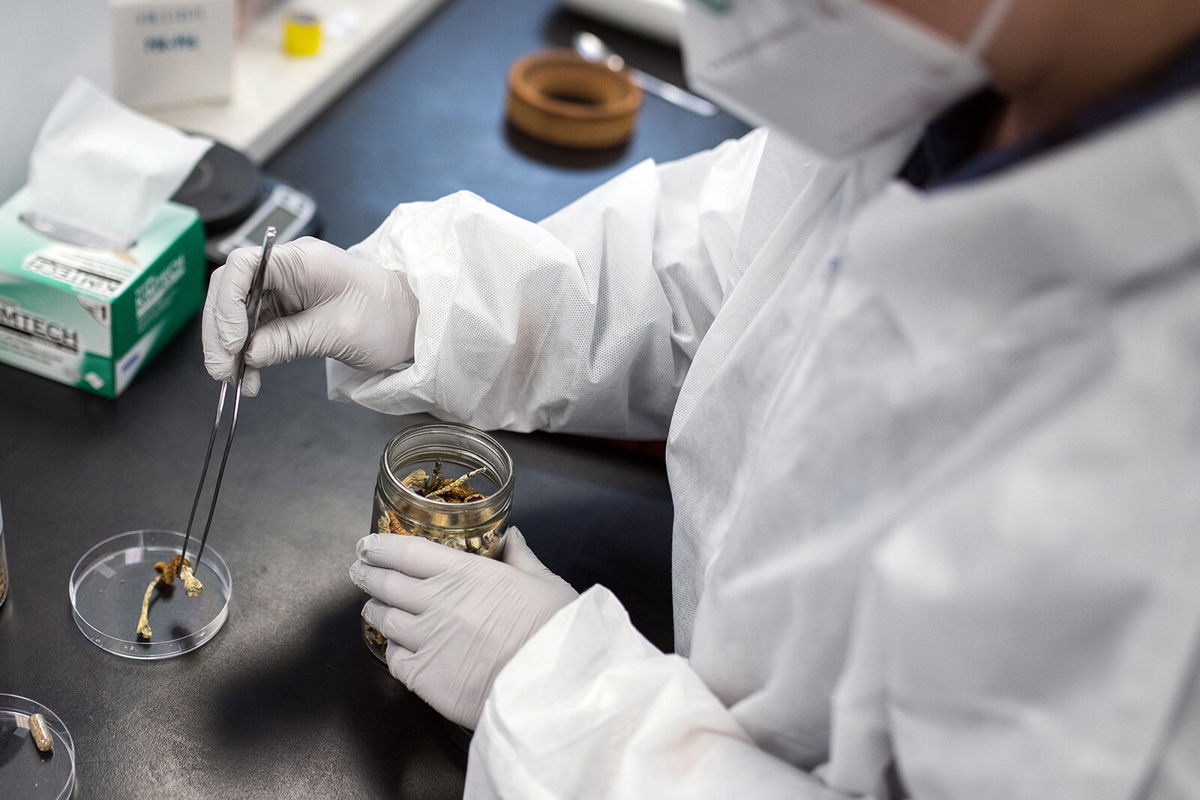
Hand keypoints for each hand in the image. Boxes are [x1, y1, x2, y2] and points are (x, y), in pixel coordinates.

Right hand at [202, 237, 417, 395]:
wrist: (412, 324)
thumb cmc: (387, 318)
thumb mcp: (338, 332)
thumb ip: (289, 340)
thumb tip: (247, 354)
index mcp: (301, 260)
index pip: (243, 266)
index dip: (227, 302)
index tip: (233, 341)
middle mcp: (287, 270)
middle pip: (232, 292)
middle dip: (221, 332)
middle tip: (222, 370)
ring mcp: (285, 290)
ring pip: (239, 314)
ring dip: (231, 348)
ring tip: (234, 380)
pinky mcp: (288, 312)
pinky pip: (256, 330)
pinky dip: (249, 355)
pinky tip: (250, 379)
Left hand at [349, 527, 578, 728]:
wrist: (551, 685)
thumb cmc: (554, 630)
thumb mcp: (545, 583)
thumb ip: (521, 558)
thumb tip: (512, 537)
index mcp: (465, 574)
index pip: (408, 552)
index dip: (382, 546)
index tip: (368, 544)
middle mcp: (437, 602)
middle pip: (387, 583)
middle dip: (368, 574)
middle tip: (359, 570)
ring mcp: (427, 640)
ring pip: (384, 620)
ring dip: (375, 610)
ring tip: (373, 607)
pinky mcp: (424, 677)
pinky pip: (394, 659)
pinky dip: (392, 650)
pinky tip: (397, 648)